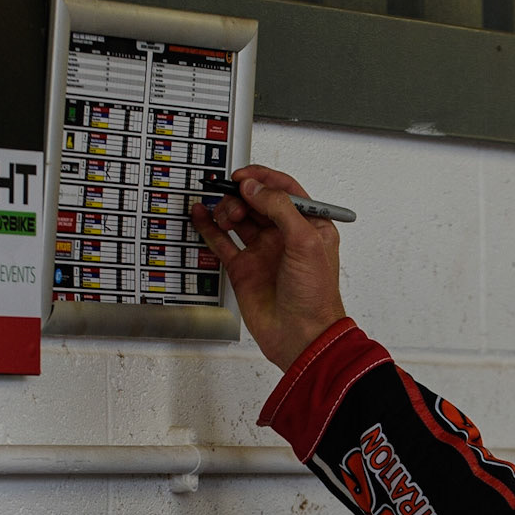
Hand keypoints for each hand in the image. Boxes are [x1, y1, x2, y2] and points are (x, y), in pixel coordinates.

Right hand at [191, 165, 345, 371]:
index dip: (263, 179)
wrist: (301, 336)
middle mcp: (285, 236)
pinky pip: (222, 241)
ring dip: (227, 209)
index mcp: (309, 226)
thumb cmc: (315, 297)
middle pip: (258, 201)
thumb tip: (255, 187)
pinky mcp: (244, 268)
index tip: (244, 177)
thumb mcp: (306, 242)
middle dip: (242, 195)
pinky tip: (200, 214)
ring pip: (239, 218)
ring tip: (225, 216)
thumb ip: (280, 209)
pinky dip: (209, 226)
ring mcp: (263, 252)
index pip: (285, 190)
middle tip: (234, 200)